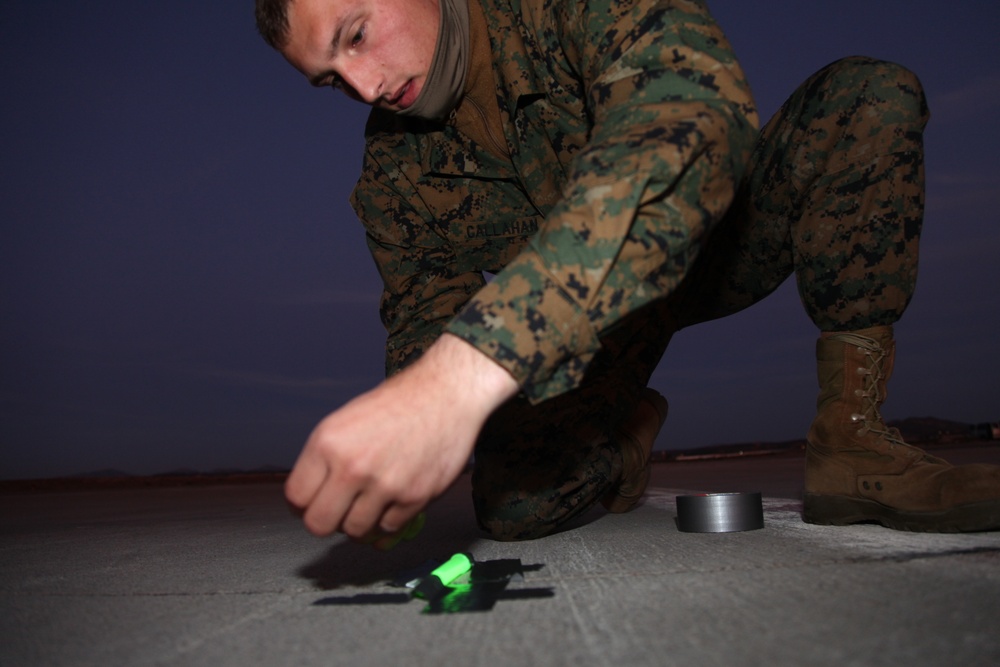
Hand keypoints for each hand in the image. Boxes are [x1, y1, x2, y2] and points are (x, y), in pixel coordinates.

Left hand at [285, 334, 518, 540]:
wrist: (446, 394)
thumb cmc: (397, 404)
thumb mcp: (346, 420)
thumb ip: (325, 458)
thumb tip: (310, 496)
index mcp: (328, 442)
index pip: (295, 497)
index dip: (303, 503)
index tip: (314, 502)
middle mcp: (353, 466)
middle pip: (319, 524)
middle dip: (327, 521)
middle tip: (339, 510)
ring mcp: (385, 485)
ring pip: (355, 531)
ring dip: (360, 522)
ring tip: (370, 502)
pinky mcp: (414, 497)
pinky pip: (388, 528)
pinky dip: (389, 518)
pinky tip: (393, 498)